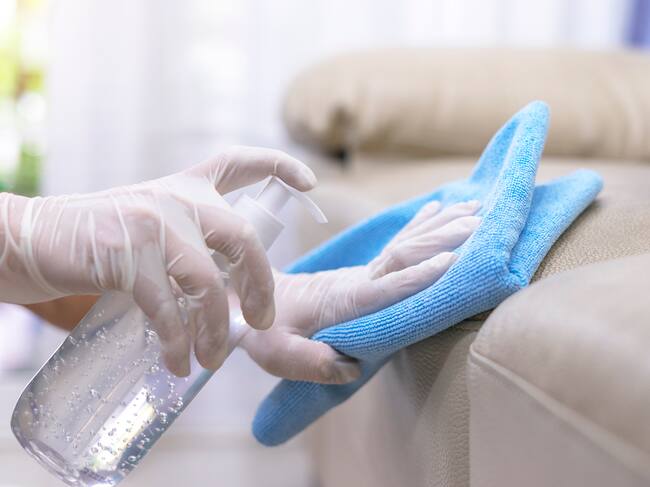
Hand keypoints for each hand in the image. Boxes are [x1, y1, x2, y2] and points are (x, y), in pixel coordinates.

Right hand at [0, 146, 316, 375]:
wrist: (32, 239)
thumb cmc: (96, 241)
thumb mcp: (149, 224)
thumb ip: (188, 241)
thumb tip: (228, 291)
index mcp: (184, 187)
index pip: (239, 162)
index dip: (278, 166)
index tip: (310, 182)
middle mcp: (175, 198)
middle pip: (242, 237)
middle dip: (260, 286)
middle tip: (261, 323)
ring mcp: (152, 223)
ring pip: (207, 281)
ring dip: (215, 329)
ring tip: (212, 360)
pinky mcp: (127, 255)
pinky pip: (167, 307)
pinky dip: (176, 342)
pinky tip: (177, 364)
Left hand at [240, 199, 480, 383]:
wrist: (245, 296)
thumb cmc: (262, 328)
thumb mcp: (275, 352)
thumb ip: (310, 363)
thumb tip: (351, 369)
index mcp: (342, 300)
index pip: (384, 285)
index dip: (417, 275)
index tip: (452, 260)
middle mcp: (357, 282)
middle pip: (404, 254)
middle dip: (442, 239)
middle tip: (479, 222)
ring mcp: (361, 274)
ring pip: (405, 245)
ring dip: (440, 227)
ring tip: (474, 210)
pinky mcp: (363, 273)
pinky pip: (395, 246)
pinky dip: (419, 226)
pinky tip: (438, 210)